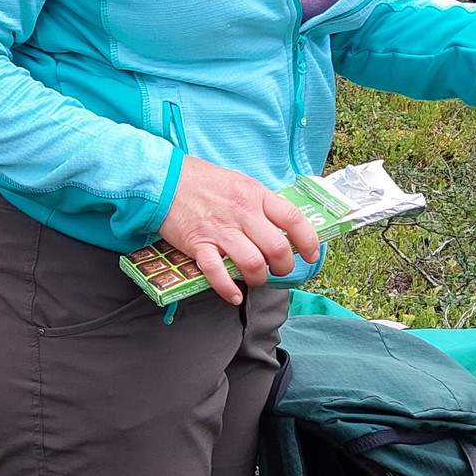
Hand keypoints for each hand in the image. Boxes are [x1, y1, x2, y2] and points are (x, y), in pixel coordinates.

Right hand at [159, 157, 323, 304]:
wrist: (165, 180)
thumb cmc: (203, 181)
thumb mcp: (240, 183)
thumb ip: (260, 203)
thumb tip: (279, 226)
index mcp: (256, 195)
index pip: (293, 219)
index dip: (308, 241)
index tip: (311, 255)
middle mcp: (242, 213)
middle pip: (276, 248)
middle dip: (283, 266)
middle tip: (278, 269)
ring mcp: (220, 230)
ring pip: (252, 264)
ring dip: (259, 278)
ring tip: (255, 278)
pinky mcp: (198, 244)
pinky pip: (217, 273)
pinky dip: (228, 289)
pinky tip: (234, 295)